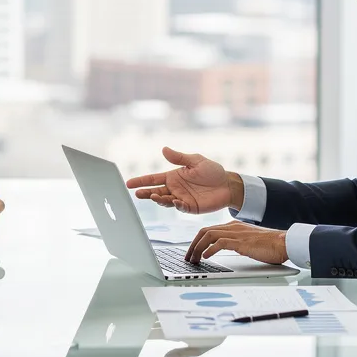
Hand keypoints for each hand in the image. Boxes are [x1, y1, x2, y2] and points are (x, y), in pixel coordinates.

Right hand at [124, 147, 239, 213]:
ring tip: (155, 196)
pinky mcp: (190, 207)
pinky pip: (179, 207)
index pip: (153, 179)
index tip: (128, 183)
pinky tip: (174, 201)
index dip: (141, 181)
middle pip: (155, 191)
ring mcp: (181, 199)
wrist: (228, 185)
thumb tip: (164, 149)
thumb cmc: (212, 171)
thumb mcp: (196, 161)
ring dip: (159, 199)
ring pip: (165, 201)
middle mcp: (174, 188)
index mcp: (173, 176)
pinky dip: (175, 205)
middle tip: (137, 193)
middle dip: (145, 193)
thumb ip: (180, 158)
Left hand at [185, 220, 287, 264]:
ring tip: (194, 259)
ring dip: (198, 248)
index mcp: (234, 226)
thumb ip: (236, 243)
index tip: (192, 251)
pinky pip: (220, 243)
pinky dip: (210, 250)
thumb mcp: (248, 242)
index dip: (197, 241)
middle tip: (188, 257)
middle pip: (204, 231)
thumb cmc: (269, 245)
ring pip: (208, 236)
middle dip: (193, 244)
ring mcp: (236, 233)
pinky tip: (206, 257)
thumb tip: (225, 250)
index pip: (209, 230)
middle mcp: (232, 227)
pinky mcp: (241, 242)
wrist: (283, 243)